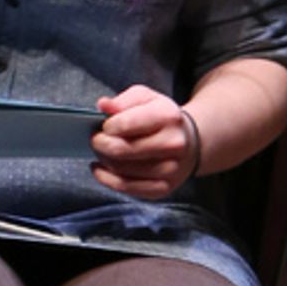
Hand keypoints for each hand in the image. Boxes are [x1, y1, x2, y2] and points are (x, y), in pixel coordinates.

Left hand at [90, 84, 198, 198]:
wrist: (190, 142)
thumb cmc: (161, 118)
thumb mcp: (146, 98)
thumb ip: (123, 100)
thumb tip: (103, 105)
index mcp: (168, 117)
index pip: (126, 124)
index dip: (107, 126)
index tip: (104, 126)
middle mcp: (173, 144)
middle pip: (121, 149)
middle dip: (100, 144)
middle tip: (96, 139)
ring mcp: (170, 169)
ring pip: (121, 170)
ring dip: (103, 160)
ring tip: (101, 151)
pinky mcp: (163, 187)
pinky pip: (126, 187)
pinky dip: (107, 179)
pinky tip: (100, 169)